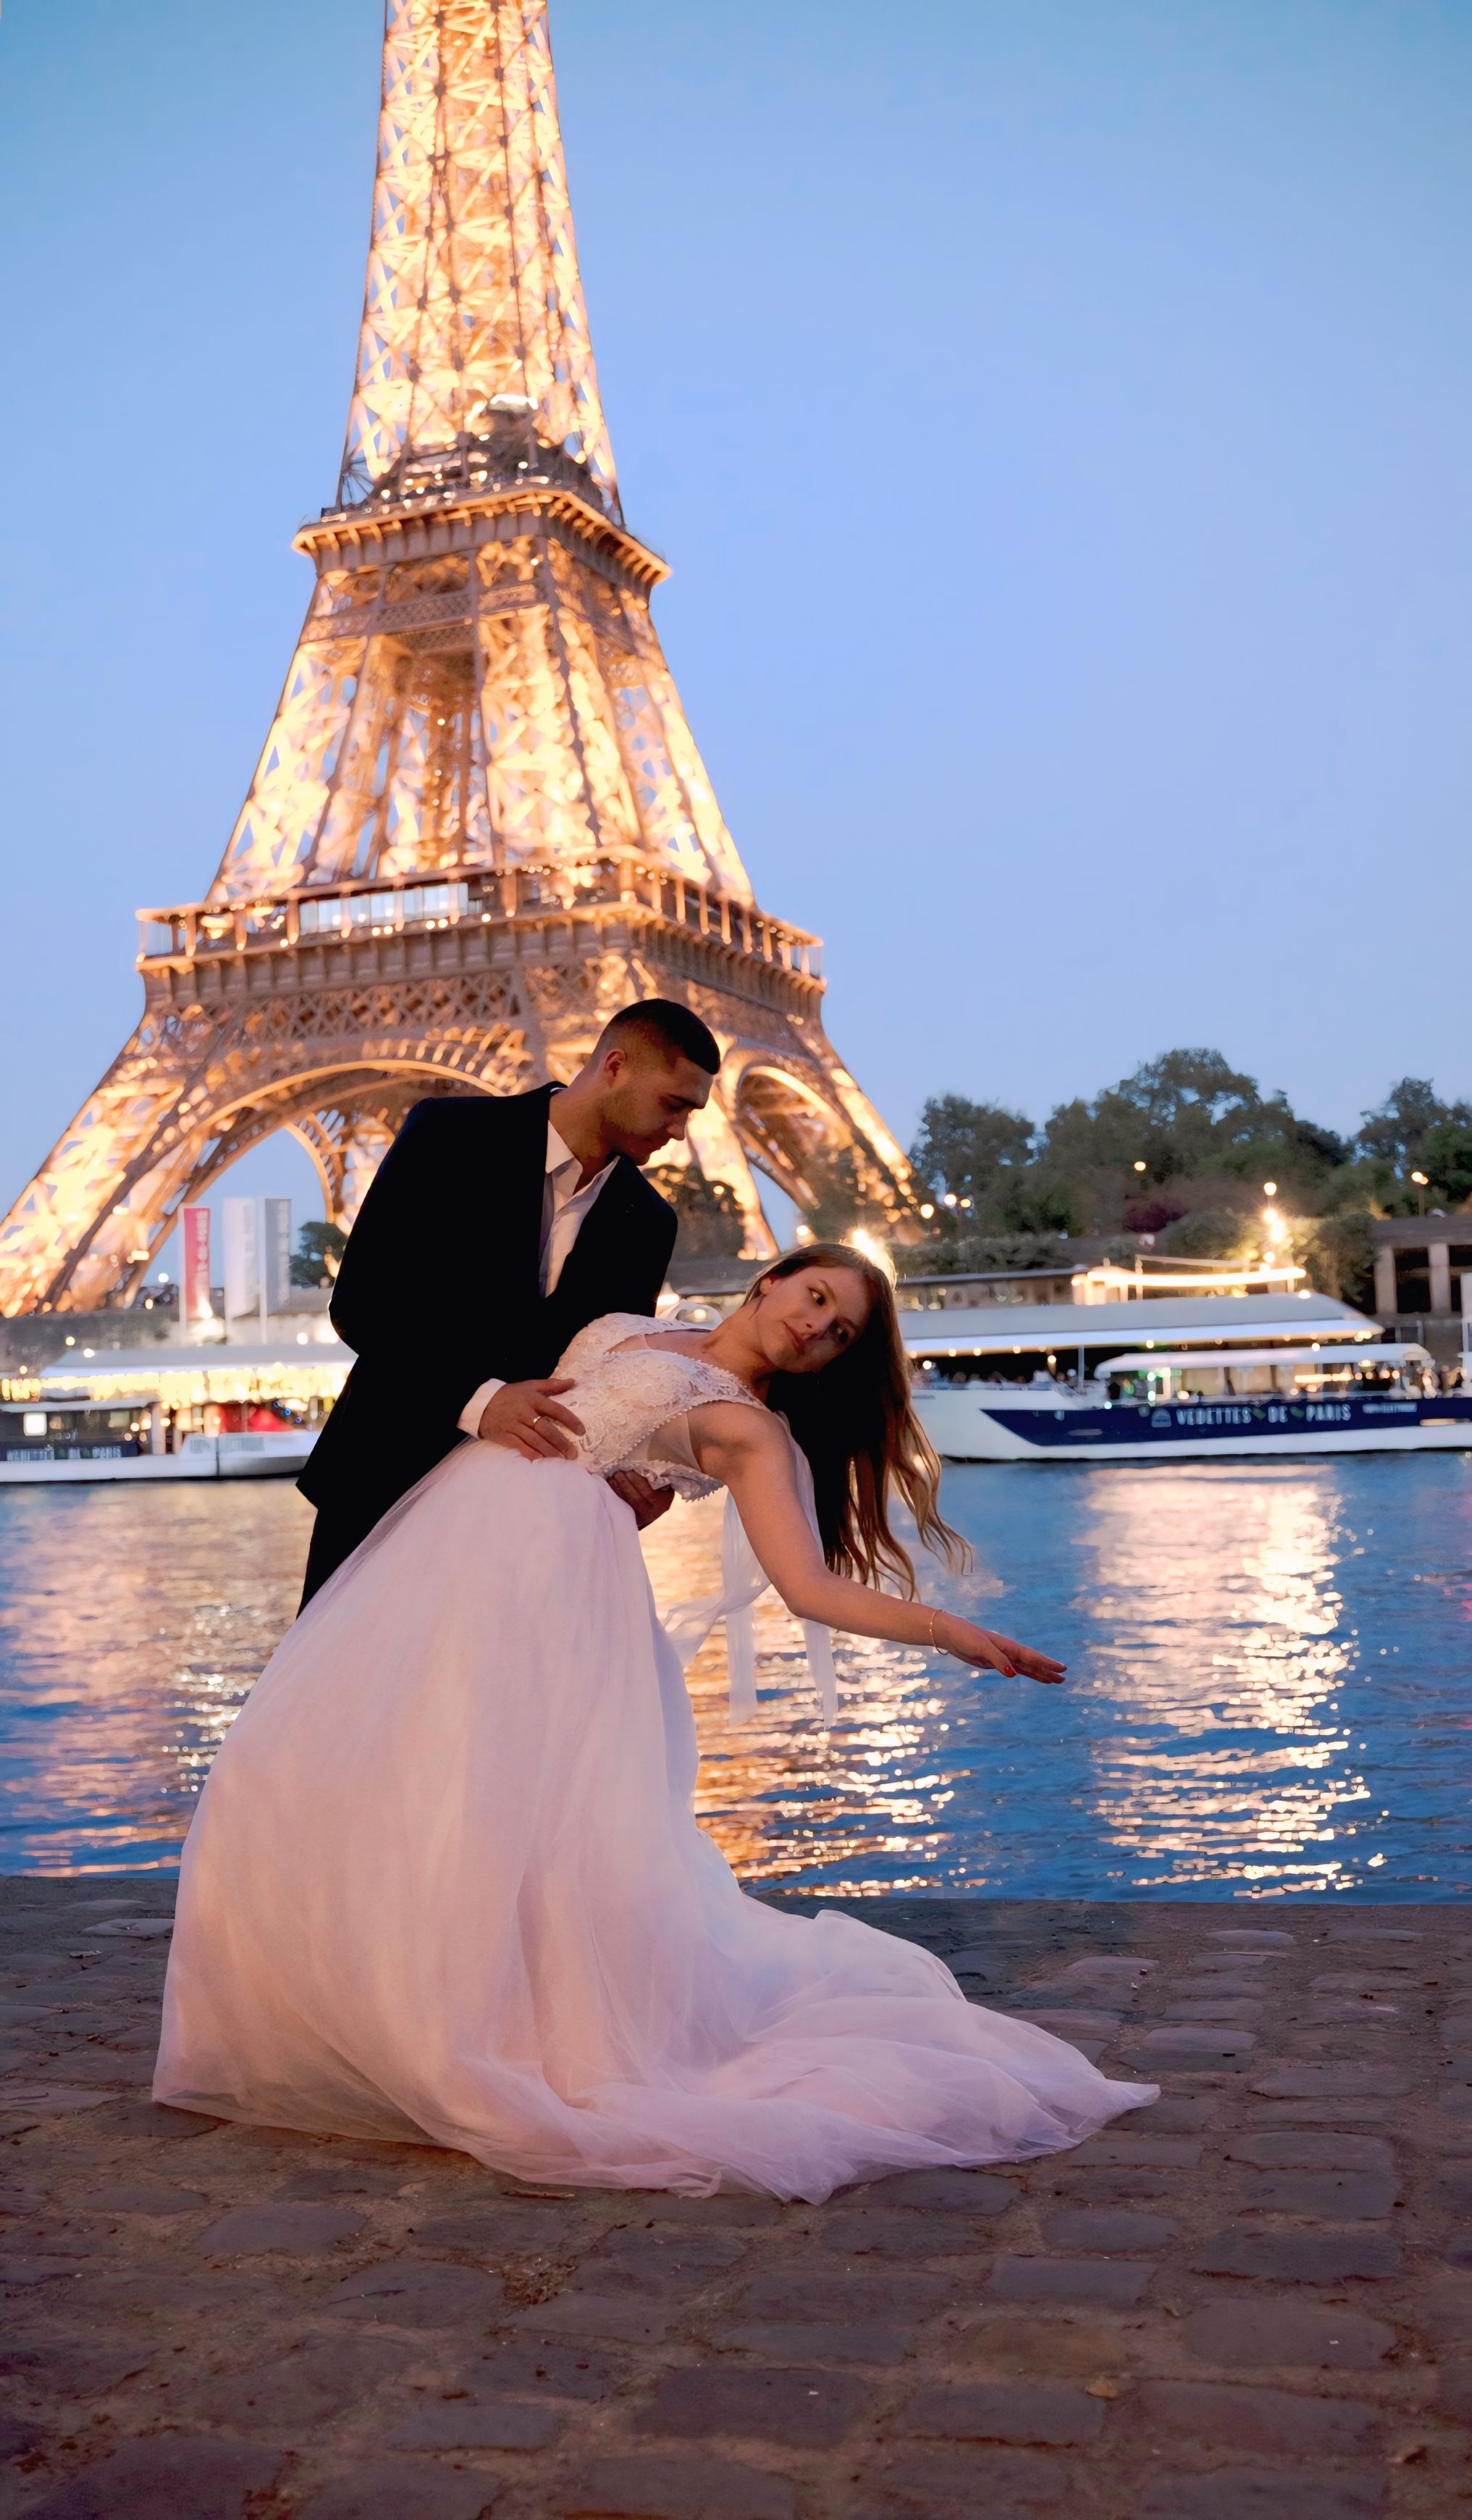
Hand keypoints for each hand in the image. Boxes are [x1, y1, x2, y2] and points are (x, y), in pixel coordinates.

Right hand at [475, 1377, 584, 1460]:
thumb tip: (573, 1382)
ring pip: (535, 1440)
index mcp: (532, 1398)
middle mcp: (524, 1412)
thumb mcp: (529, 1385)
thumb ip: (552, 1385)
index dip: (570, 1421)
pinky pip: (519, 1446)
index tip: (581, 1431)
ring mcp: (514, 1425)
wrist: (480, 1403)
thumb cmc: (508, 1394)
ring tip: (562, 1459)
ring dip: (549, 1451)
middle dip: (561, 1442)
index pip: (556, 1410)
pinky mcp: (504, 1435)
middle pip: (546, 1429)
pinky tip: (541, 1460)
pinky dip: (530, 1453)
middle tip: (573, 1453)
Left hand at [606, 1469, 675, 1529]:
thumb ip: (661, 1480)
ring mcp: (641, 1518)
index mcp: (663, 1503)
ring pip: (627, 1504)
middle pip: (636, 1500)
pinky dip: (615, 1494)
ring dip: (618, 1489)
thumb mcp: (664, 1483)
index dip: (638, 1483)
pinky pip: (621, 1506)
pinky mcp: (630, 1519)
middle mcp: (653, 1513)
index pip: (649, 1494)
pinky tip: (611, 1484)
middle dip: (626, 1484)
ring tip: (613, 1476)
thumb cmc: (659, 1489)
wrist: (653, 1505)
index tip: (629, 1472)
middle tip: (618, 1472)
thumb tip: (659, 1480)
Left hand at [937, 1612, 1065, 1685]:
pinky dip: (1025, 1673)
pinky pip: (1015, 1669)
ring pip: (1025, 1667)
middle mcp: (1008, 1651)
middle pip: (1032, 1663)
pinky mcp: (994, 1662)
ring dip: (1039, 1674)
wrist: (950, 1633)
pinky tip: (1032, 1677)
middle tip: (1064, 1678)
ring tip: (1054, 1681)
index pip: (1032, 1656)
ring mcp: (1002, 1657)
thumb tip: (1014, 1675)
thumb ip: (998, 1660)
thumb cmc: (965, 1636)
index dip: (1047, 1663)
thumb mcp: (981, 1648)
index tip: (1062, 1669)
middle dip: (1047, 1670)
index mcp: (1008, 1646)